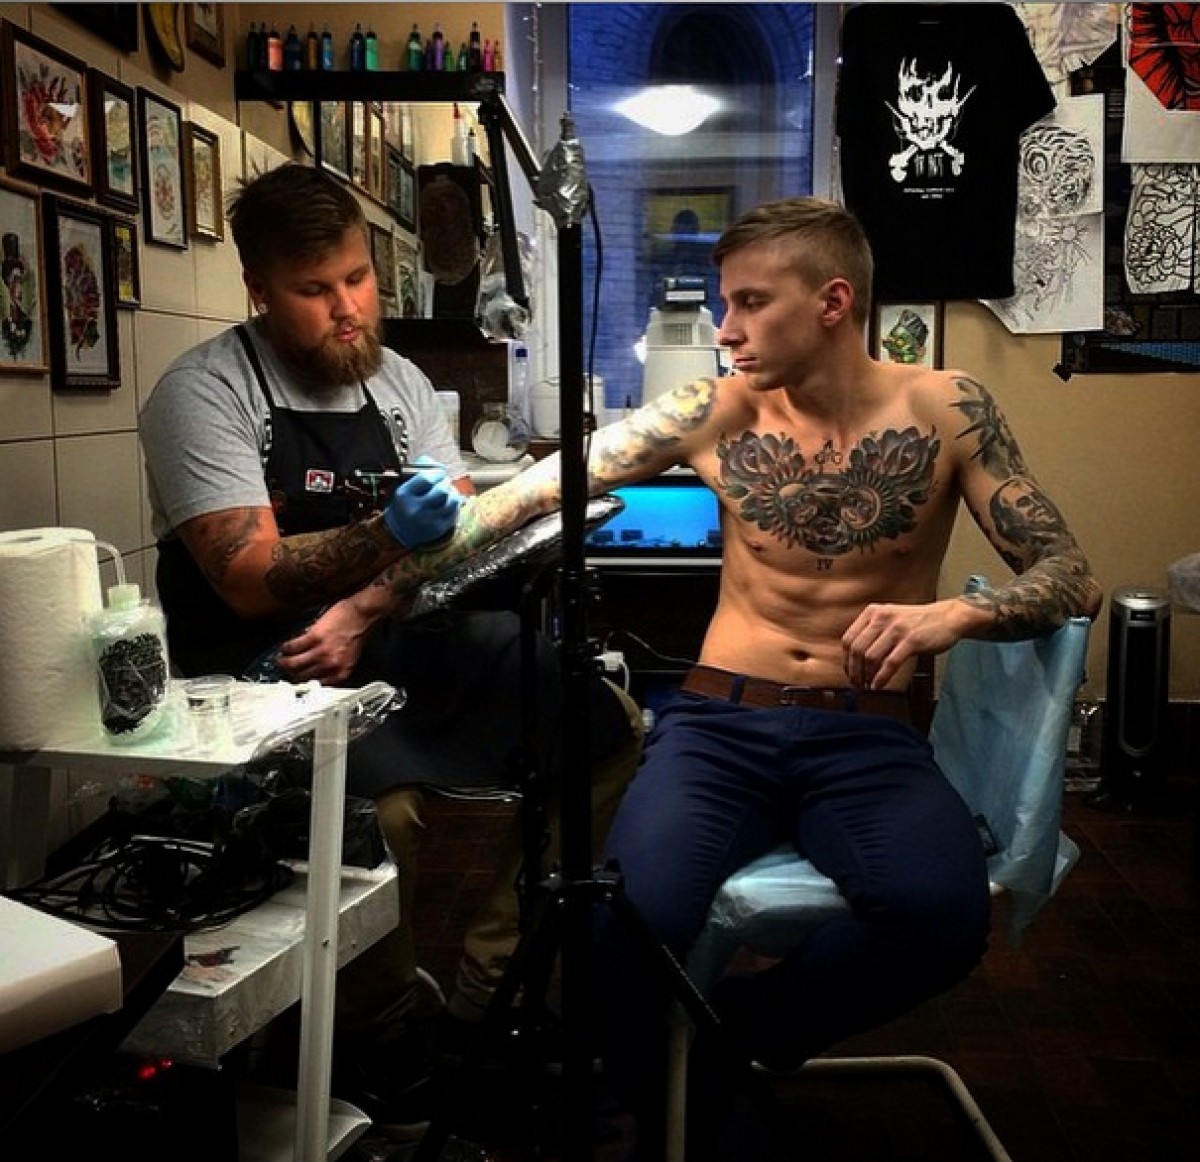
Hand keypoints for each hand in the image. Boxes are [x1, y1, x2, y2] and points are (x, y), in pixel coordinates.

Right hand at [275, 602, 371, 684]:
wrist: (363, 615)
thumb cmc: (360, 632)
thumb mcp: (350, 655)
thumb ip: (334, 662)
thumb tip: (318, 662)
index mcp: (342, 671)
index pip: (319, 685)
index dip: (306, 684)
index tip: (299, 680)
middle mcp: (331, 665)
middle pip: (304, 677)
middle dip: (293, 675)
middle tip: (287, 670)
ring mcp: (321, 652)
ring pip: (295, 663)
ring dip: (285, 662)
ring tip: (281, 659)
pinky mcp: (314, 638)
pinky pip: (294, 646)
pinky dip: (287, 647)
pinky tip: (284, 646)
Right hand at [381, 458, 461, 547]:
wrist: (397, 531)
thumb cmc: (404, 503)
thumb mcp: (403, 487)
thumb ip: (418, 473)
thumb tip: (440, 466)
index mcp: (404, 495)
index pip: (427, 478)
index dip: (438, 473)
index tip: (440, 472)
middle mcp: (415, 509)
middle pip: (442, 490)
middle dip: (446, 483)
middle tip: (445, 482)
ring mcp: (428, 521)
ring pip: (452, 501)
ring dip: (453, 493)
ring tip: (448, 492)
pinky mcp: (438, 529)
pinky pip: (454, 512)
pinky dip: (455, 505)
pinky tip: (450, 502)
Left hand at [841, 599, 972, 689]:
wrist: (947, 617)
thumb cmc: (916, 622)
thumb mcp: (889, 618)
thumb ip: (872, 632)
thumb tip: (853, 659)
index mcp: (872, 612)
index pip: (848, 639)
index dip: (846, 660)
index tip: (849, 673)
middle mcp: (881, 618)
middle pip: (856, 650)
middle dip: (854, 671)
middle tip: (857, 685)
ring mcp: (897, 629)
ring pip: (870, 657)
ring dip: (866, 676)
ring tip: (868, 686)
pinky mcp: (912, 640)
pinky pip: (890, 663)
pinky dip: (881, 678)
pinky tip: (878, 686)